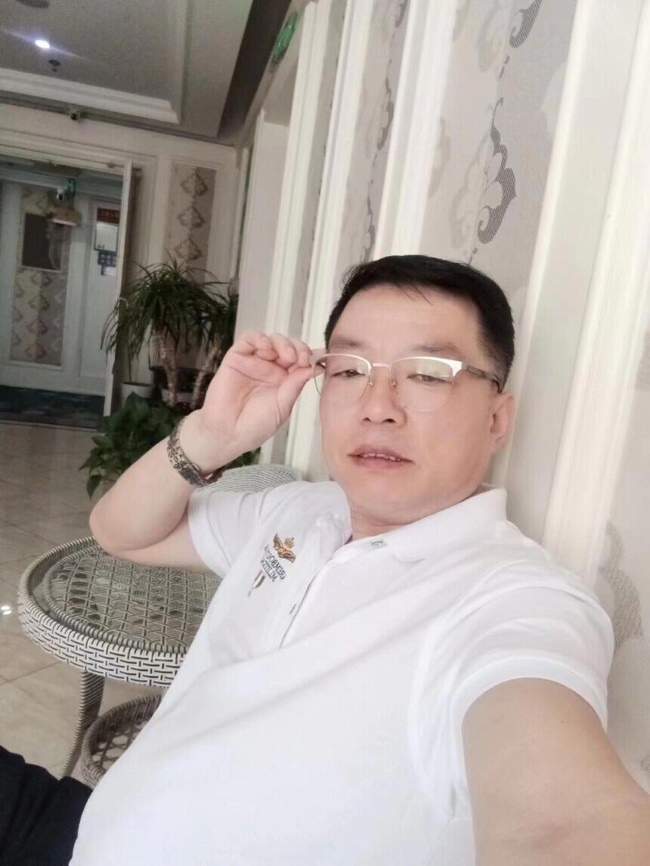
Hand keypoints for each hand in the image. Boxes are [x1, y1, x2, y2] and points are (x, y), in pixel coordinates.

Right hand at [181, 332, 315, 469]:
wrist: (228, 433)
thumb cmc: (255, 426)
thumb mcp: (283, 406)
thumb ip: (296, 384)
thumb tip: (317, 366)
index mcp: (284, 381)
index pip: (300, 361)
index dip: (310, 356)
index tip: (317, 359)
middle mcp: (270, 369)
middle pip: (289, 347)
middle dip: (299, 348)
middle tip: (301, 358)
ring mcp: (254, 362)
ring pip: (272, 340)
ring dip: (283, 343)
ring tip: (286, 356)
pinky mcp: (237, 357)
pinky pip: (249, 339)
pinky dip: (260, 338)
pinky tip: (266, 348)